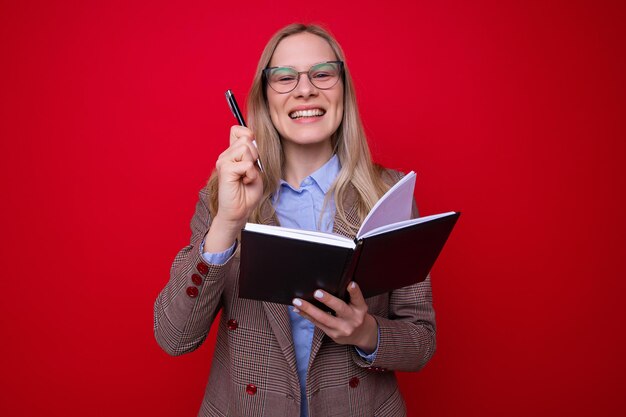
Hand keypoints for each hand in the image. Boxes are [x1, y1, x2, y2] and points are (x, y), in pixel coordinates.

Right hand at [204, 126, 262, 251]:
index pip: (238, 130)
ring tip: (246, 177)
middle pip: (246, 139)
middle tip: (249, 172)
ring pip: (246, 148)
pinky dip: (251, 175)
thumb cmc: (247, 193)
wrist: (238, 212)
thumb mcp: (255, 169)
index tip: (252, 155)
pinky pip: (246, 164)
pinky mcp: (225, 169)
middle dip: (254, 155)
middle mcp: (225, 155)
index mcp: (232, 154)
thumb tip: (253, 138)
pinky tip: (244, 182)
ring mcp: (223, 161)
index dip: (248, 136)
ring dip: (252, 165)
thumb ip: (253, 154)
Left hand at [292, 282, 377, 353]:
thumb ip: (349, 296)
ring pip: (323, 318)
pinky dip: (306, 315)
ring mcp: (342, 328)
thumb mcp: (357, 305)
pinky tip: (297, 309)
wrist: (359, 335)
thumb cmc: (354, 314)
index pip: (358, 298)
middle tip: (316, 293)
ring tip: (297, 301)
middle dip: (327, 300)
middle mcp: (353, 319)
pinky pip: (317, 323)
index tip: (350, 284)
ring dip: (308, 309)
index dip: (354, 291)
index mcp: (360, 308)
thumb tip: (329, 283)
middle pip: (340, 308)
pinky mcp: (332, 334)